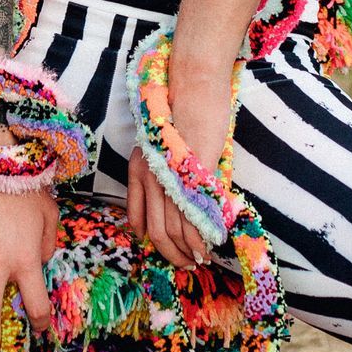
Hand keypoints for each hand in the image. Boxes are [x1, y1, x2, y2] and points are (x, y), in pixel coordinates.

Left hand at [128, 52, 234, 273]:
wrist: (193, 88)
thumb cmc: (181, 114)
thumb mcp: (158, 149)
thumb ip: (155, 182)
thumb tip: (155, 220)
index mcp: (138, 170)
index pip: (140, 220)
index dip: (154, 242)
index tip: (169, 251)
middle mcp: (149, 178)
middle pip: (159, 232)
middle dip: (173, 254)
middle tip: (188, 264)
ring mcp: (171, 179)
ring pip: (177, 230)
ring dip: (191, 250)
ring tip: (202, 257)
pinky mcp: (194, 176)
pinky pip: (196, 217)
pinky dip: (204, 235)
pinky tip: (212, 241)